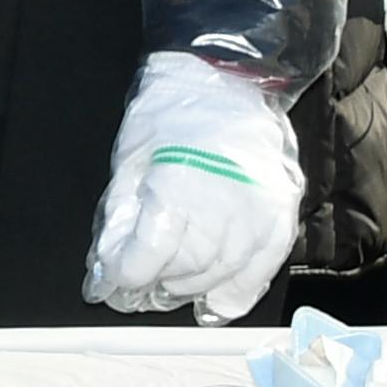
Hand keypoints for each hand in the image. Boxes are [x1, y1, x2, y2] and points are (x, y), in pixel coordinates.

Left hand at [82, 50, 306, 325]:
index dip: (128, 274)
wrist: (226, 80)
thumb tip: (107, 262)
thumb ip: (121, 214)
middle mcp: (223, 203)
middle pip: (185, 269)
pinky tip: (212, 306)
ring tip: (167, 287)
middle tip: (137, 287)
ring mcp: (258, 212)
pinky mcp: (279, 216)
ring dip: (189, 289)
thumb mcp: (130, 158)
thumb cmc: (171, 113)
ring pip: (220, 275)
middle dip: (155, 285)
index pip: (150, 252)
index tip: (113, 282)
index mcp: (178, 183)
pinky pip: (259, 273)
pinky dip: (235, 296)